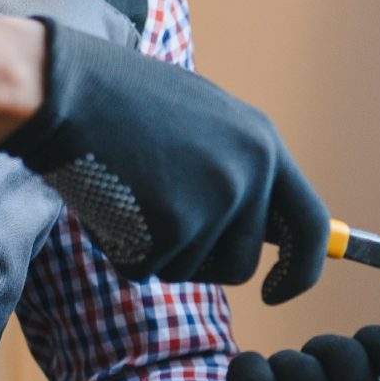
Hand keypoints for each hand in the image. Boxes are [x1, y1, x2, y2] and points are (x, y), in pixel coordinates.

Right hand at [0, 22, 328, 299]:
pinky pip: (147, 269)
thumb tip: (270, 231)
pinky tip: (108, 203)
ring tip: (131, 197)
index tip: (277, 292)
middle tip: (162, 231)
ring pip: (192, 271)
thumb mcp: (204, 119)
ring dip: (159, 253)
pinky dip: (122, 250)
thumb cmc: (125, 101)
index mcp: (264, 145)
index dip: (301, 270)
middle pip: (241, 264)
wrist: (67, 89)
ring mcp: (214, 202)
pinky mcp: (174, 226)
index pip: (312, 227)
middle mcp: (250, 175)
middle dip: (204, 263)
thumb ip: (242, 169)